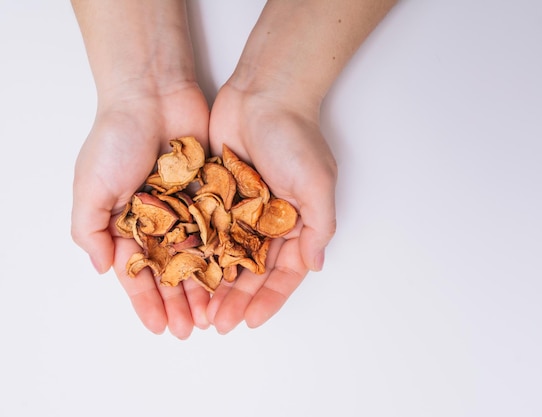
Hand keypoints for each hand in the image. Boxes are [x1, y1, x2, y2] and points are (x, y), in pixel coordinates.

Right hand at [71, 81, 210, 338]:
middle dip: (179, 302)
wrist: (152, 95)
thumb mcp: (90, 187)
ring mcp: (188, 208)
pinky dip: (225, 255)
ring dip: (204, 287)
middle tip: (190, 330)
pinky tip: (232, 279)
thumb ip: (91, 230)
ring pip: (200, 257)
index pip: (138, 272)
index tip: (158, 328)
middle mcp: (159, 219)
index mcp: (127, 222)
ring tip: (212, 315)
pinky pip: (221, 229)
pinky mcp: (213, 193)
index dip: (147, 301)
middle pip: (172, 271)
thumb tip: (102, 269)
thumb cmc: (115, 139)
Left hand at [205, 82, 337, 332]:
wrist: (263, 94)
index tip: (251, 321)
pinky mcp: (215, 195)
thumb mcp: (318, 185)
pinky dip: (197, 253)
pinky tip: (184, 274)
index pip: (284, 272)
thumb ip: (318, 227)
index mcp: (295, 223)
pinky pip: (205, 230)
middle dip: (237, 300)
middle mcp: (268, 222)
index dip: (269, 299)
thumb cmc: (295, 138)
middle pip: (252, 271)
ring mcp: (240, 210)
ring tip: (199, 310)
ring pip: (225, 257)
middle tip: (219, 324)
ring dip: (215, 285)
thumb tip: (315, 265)